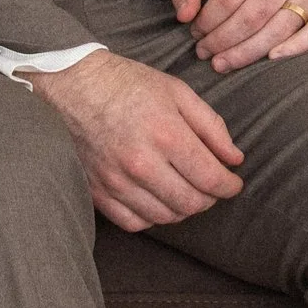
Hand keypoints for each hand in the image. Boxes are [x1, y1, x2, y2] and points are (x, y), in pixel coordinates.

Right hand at [25, 52, 245, 230]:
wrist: (72, 86)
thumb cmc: (128, 84)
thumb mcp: (177, 91)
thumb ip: (211, 126)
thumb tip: (235, 159)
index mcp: (166, 134)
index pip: (211, 179)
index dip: (230, 186)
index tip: (233, 183)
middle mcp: (142, 163)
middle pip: (191, 204)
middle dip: (210, 198)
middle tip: (211, 186)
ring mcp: (117, 181)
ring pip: (165, 217)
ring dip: (183, 209)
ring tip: (185, 190)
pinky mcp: (97, 192)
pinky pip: (134, 223)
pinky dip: (152, 217)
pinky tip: (157, 199)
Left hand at [172, 0, 307, 73]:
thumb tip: (184, 16)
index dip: (207, 22)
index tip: (195, 35)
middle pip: (252, 17)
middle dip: (223, 41)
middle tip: (206, 54)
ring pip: (277, 30)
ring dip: (247, 53)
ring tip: (223, 63)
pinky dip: (297, 48)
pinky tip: (273, 59)